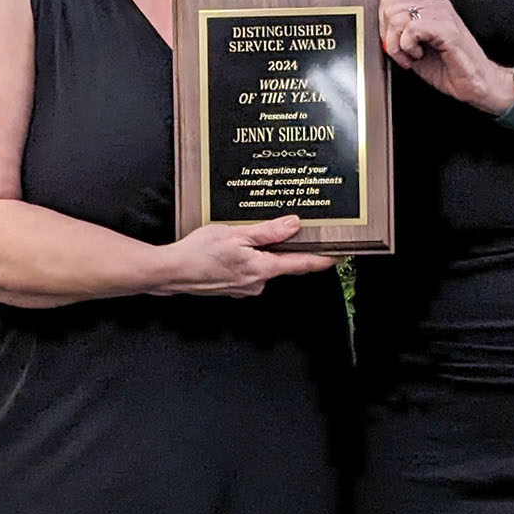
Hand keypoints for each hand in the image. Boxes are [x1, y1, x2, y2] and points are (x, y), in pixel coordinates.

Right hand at [153, 215, 336, 297]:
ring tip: (246, 234)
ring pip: (264, 266)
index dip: (324, 259)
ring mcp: (244, 288)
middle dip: (288, 248)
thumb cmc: (198, 253)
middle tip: (292, 229)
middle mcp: (257, 283)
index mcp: (262, 269)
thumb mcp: (235, 234)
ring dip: (262, 251)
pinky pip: (249, 270)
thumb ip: (267, 231)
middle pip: (284, 264)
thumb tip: (293, 225)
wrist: (171, 273)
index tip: (342, 254)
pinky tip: (232, 248)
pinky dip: (247, 258)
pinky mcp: (233, 287)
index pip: (302, 265)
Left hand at [378, 0, 513, 114]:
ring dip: (398, 44)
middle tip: (403, 54)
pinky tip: (419, 56)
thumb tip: (381, 35)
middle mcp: (436, 6)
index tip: (395, 47)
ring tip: (412, 57)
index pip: (390, 3)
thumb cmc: (451, 70)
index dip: (384, 28)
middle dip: (389, 36)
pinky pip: (411, 29)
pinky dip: (408, 47)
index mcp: (429, 8)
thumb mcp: (416, 51)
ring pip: (398, 17)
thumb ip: (400, 38)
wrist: (476, 84)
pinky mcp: (446, 28)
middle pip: (389, 7)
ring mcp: (442, 14)